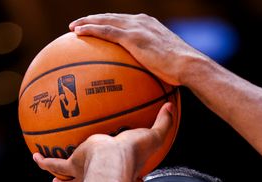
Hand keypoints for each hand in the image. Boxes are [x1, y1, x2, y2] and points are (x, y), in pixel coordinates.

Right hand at [34, 102, 174, 181]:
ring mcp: (83, 178)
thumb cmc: (132, 153)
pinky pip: (53, 166)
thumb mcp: (152, 135)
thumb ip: (163, 121)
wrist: (111, 162)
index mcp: (121, 178)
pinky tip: (35, 156)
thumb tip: (171, 105)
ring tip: (53, 179)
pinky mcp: (71, 167)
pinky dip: (43, 162)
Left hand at [69, 13, 204, 85]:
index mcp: (149, 26)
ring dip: (87, 22)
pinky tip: (78, 33)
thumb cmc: (181, 72)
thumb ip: (154, 67)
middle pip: (112, 17)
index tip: (97, 27)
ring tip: (73, 27)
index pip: (124, 21)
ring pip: (106, 20)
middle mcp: (142, 22)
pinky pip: (106, 31)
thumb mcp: (166, 66)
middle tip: (79, 25)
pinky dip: (91, 29)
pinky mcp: (133, 37)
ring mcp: (137, 28)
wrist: (189, 66)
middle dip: (94, 19)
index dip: (109, 22)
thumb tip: (148, 84)